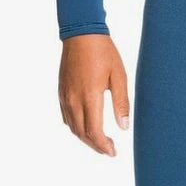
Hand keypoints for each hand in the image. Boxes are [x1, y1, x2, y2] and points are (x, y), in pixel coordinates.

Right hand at [58, 33, 129, 155]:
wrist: (81, 34)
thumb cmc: (104, 52)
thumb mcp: (119, 76)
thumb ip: (121, 103)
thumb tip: (124, 127)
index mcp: (90, 96)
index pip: (94, 131)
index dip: (103, 146)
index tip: (114, 152)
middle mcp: (74, 99)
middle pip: (81, 134)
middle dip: (95, 146)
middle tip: (110, 150)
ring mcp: (65, 96)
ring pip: (72, 127)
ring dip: (85, 138)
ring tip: (100, 142)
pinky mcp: (61, 91)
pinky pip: (66, 117)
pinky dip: (76, 127)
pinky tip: (86, 126)